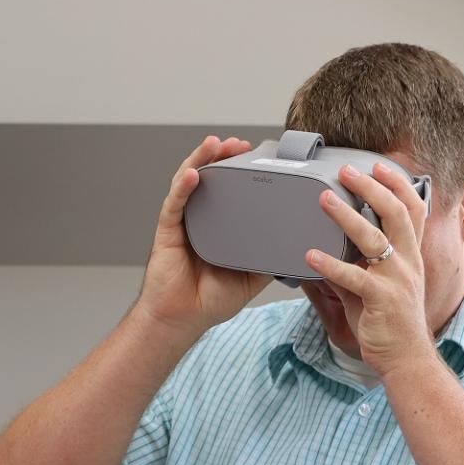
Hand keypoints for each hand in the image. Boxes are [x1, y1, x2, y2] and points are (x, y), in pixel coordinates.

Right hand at [135, 135, 271, 338]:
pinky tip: (193, 174)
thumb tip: (296, 246)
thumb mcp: (251, 277)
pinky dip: (183, 187)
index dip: (240, 170)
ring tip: (217, 144)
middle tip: (240, 144)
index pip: (229, 190)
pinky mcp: (166, 231)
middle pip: (208, 178)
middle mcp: (198, 219)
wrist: (182, 320)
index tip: (258, 156)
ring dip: (202, 159)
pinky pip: (175, 204)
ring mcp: (181, 222)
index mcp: (217, 227)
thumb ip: (268, 259)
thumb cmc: (209, 300)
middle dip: (222, 156)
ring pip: (189, 181)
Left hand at [305, 162, 432, 375]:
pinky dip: (331, 264)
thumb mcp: (374, 286)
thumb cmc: (388, 321)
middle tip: (346, 171)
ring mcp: (397, 280)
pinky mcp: (381, 300)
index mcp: (410, 254)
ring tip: (323, 200)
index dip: (398, 184)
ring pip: (375, 238)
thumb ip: (354, 265)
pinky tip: (309, 256)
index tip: (378, 165)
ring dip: (347, 216)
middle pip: (396, 213)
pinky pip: (354, 277)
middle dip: (371, 187)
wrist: (405, 358)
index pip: (414, 209)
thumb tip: (324, 249)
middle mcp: (408, 261)